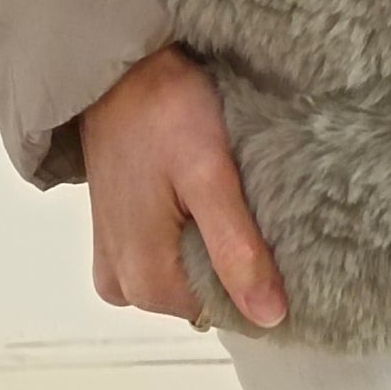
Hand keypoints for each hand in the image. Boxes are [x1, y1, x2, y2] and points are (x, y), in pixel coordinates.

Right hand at [79, 45, 286, 328]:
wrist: (117, 69)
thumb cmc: (165, 113)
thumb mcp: (209, 176)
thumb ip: (236, 250)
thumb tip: (269, 320)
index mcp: (146, 284)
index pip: (226, 311)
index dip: (259, 275)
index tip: (276, 233)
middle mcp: (123, 287)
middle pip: (205, 293)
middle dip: (235, 255)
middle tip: (251, 200)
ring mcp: (114, 262)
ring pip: (188, 271)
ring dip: (213, 239)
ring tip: (229, 192)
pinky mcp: (115, 236)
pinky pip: (166, 253)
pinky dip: (190, 229)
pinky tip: (202, 193)